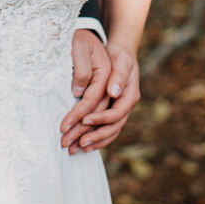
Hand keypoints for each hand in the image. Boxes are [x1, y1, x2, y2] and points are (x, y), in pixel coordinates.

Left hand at [60, 32, 139, 152]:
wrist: (120, 55)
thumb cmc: (118, 56)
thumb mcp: (120, 61)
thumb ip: (118, 76)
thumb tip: (113, 92)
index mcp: (129, 95)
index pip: (116, 113)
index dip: (100, 119)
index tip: (83, 120)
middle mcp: (125, 106)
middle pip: (112, 128)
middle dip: (93, 136)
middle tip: (76, 143)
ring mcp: (119, 111)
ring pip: (108, 132)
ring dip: (92, 142)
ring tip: (74, 149)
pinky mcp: (111, 112)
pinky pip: (106, 131)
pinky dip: (95, 139)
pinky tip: (82, 146)